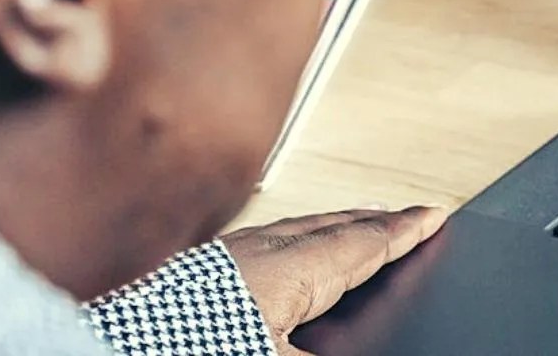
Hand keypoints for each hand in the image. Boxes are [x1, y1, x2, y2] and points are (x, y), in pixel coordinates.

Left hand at [222, 206, 448, 354]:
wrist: (123, 343)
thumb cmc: (203, 343)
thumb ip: (335, 355)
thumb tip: (383, 352)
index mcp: (293, 268)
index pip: (366, 242)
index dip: (406, 230)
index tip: (434, 215)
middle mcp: (264, 250)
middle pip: (336, 225)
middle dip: (376, 220)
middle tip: (405, 216)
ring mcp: (230, 254)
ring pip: (298, 227)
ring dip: (336, 223)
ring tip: (355, 222)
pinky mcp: (202, 266)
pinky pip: (266, 237)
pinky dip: (295, 235)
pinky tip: (282, 247)